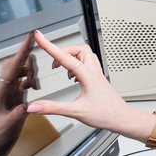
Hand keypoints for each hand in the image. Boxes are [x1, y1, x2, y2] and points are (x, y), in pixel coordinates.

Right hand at [26, 31, 142, 135]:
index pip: (65, 57)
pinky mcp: (98, 79)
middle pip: (78, 49)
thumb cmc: (105, 114)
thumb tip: (34, 106)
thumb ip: (53, 108)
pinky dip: (77, 64)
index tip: (39, 36)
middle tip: (52, 64)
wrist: (122, 118)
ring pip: (84, 55)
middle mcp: (94, 71)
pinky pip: (87, 63)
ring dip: (71, 58)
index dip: (49, 46)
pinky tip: (72, 76)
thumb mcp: (76, 112)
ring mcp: (97, 74)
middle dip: (63, 52)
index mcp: (88, 76)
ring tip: (61, 69)